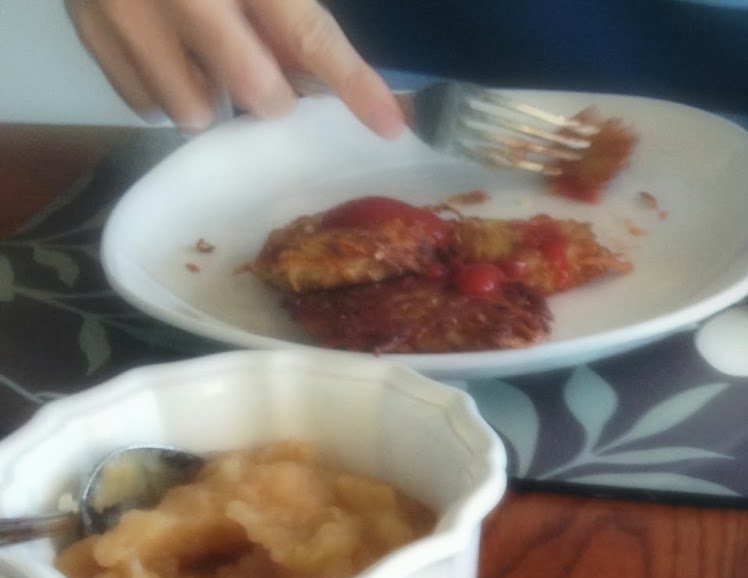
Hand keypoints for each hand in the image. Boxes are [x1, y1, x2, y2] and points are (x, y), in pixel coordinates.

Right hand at [64, 0, 403, 134]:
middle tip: (273, 76)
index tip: (390, 123)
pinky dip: (165, 88)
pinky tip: (170, 52)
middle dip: (273, 92)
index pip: (305, 32)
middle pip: (253, 87)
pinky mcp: (85, 27)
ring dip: (214, 96)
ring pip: (192, 109)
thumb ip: (288, 3)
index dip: (351, 81)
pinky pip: (141, 99)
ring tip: (209, 55)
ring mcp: (120, 9)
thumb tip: (323, 67)